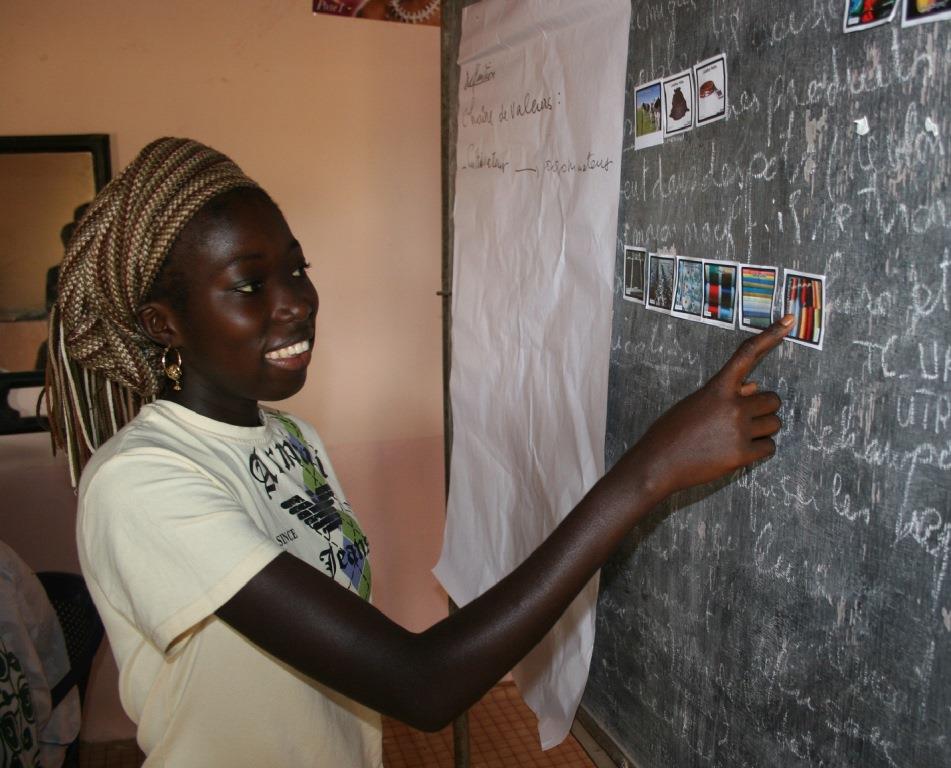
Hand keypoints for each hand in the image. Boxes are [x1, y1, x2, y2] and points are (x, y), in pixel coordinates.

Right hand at [631, 315, 792, 500]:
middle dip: (761, 409)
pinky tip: (736, 452)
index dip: (770, 335)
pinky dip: (758, 449)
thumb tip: (756, 388)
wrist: (658, 464)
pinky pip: (769, 447)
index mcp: (717, 387)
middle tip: (742, 420)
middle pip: (773, 400)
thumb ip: (726, 394)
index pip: (748, 354)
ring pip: (774, 424)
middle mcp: (733, 405)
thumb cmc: (672, 431)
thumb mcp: (695, 404)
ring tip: (735, 437)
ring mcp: (739, 430)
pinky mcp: (742, 454)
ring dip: (761, 429)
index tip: (788, 321)